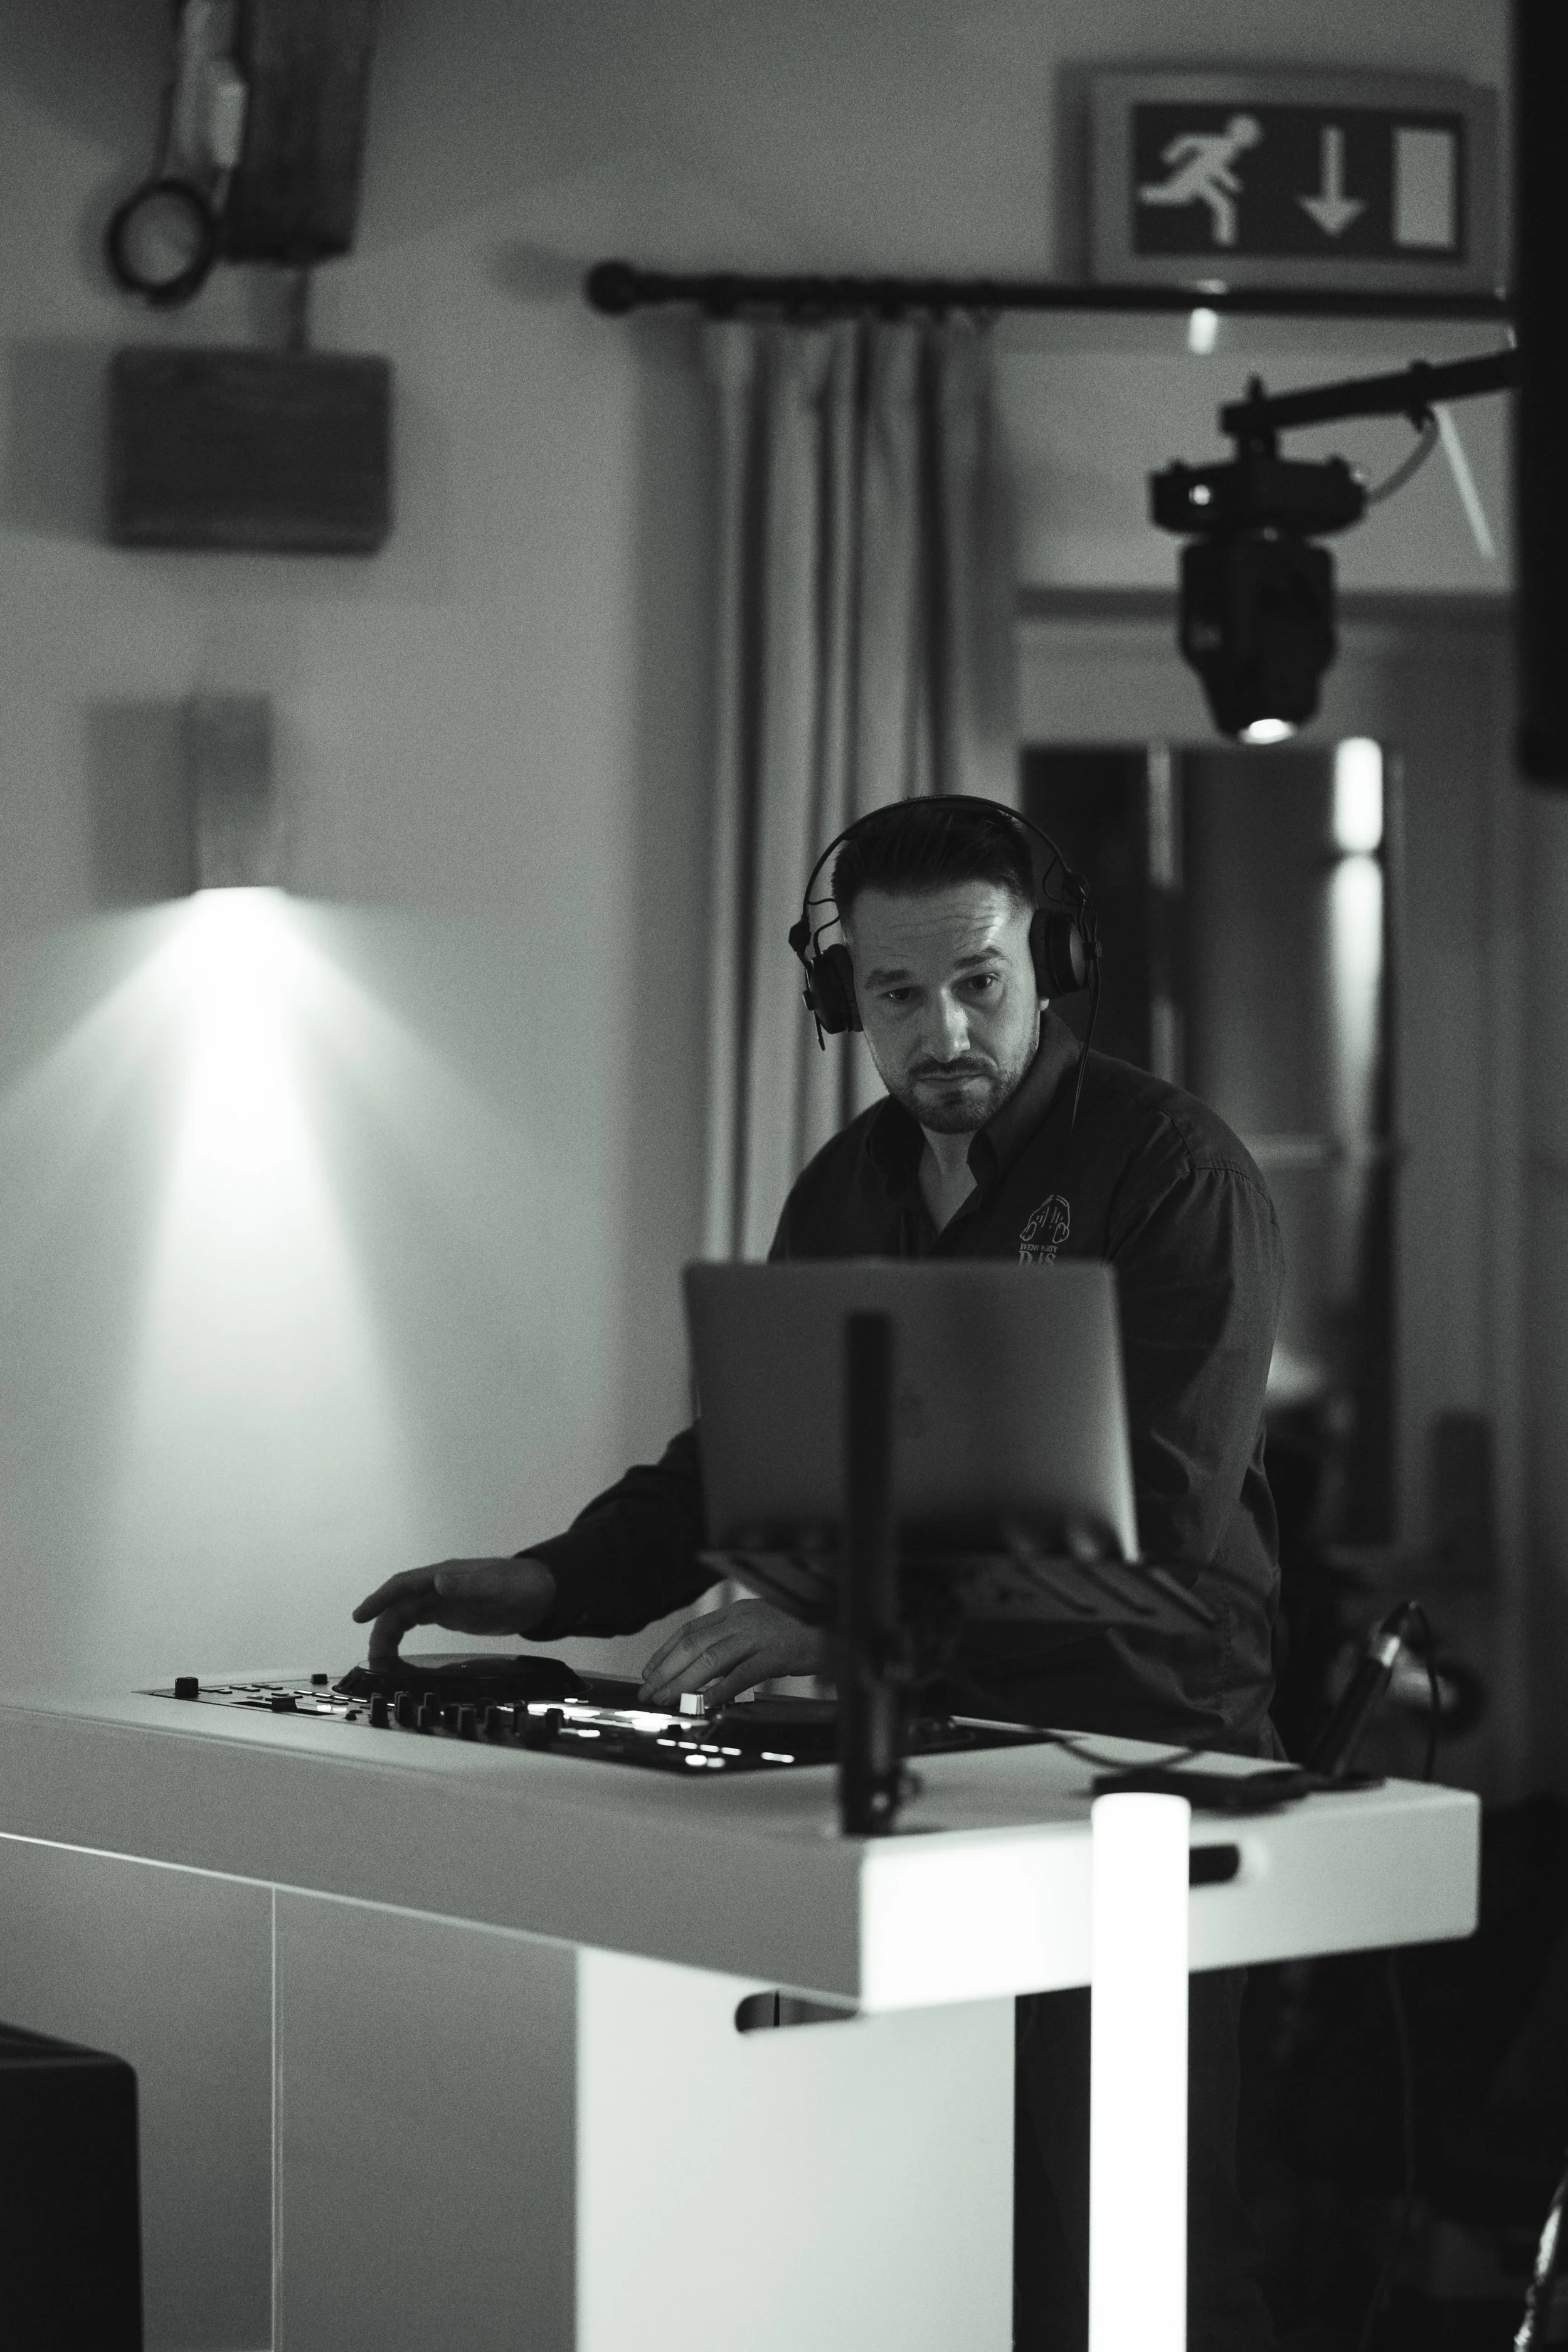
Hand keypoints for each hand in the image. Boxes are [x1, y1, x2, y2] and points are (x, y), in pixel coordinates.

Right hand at [351, 1557, 556, 1667]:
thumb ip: (468, 1585)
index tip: (360, 1616)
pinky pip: (417, 1620)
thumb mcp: (496, 1586)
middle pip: (399, 1604)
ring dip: (389, 1633)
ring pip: (405, 1614)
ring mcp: (443, 1599)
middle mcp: (438, 1585)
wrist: (541, 1592)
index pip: (403, 1585)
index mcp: (444, 1575)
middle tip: (373, 1656)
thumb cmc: (519, 1586)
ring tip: (380, 1660)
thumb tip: (437, 1581)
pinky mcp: (450, 1613)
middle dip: (381, 1627)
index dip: (380, 1599)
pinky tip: (396, 1650)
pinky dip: (403, 1634)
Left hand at [637, 1599, 825, 1710]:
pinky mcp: (778, 1654)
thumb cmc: (800, 1632)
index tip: (649, 1671)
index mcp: (737, 1612)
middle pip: (694, 1644)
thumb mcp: (760, 1631)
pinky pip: (744, 1674)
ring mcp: (760, 1635)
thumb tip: (704, 1669)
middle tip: (649, 1691)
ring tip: (667, 1699)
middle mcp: (744, 1619)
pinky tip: (707, 1703)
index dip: (665, 1651)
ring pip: (712, 1658)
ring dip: (684, 1681)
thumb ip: (733, 1644)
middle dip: (666, 1670)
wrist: (839, 1625)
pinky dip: (722, 1689)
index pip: (690, 1630)